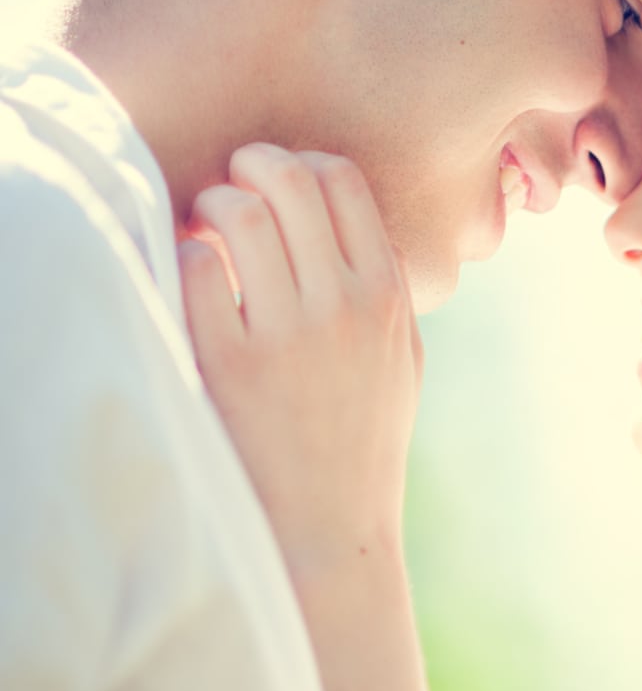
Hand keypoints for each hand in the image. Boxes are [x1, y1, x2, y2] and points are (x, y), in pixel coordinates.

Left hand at [179, 143, 422, 579]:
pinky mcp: (230, 363)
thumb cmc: (366, 439)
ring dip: (216, 205)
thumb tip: (348, 219)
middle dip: (253, 164)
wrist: (330, 526)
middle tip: (234, 184)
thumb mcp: (403, 357)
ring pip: (241, 214)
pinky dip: (189, 256)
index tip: (279, 185)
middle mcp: (342, 305)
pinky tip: (195, 277)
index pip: (343, 180)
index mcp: (387, 295)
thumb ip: (386, 287)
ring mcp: (287, 333)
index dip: (302, 164)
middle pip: (292, 180)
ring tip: (207, 229)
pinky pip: (199, 269)